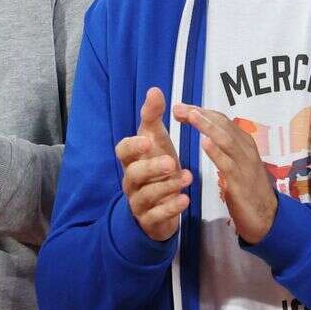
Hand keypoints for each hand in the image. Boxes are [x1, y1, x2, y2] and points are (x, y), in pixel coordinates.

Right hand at [115, 87, 190, 241]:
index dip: (133, 146)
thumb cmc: (156, 167)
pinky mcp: (150, 219)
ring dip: (167, 186)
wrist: (158, 204)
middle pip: (134, 174)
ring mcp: (139, 202)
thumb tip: (154, 90)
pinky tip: (185, 200)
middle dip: (152, 168)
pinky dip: (170, 208)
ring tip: (187, 177)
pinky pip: (156, 216)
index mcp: (133, 160)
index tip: (148, 140)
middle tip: (172, 161)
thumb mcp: (156, 141)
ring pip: (146, 196)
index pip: (123, 151)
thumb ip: (153, 118)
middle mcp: (132, 181)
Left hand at [173, 104, 278, 244]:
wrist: (267, 218)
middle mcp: (247, 151)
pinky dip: (217, 152)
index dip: (202, 112)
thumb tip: (211, 135)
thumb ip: (227, 150)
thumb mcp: (239, 166)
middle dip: (201, 114)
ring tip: (192, 116)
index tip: (181, 108)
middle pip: (224, 126)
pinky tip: (204, 143)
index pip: (223, 122)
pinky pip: (228, 165)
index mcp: (245, 145)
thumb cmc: (249, 191)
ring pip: (228, 141)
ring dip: (209, 127)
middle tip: (179, 107)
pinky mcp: (241, 183)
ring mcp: (245, 166)